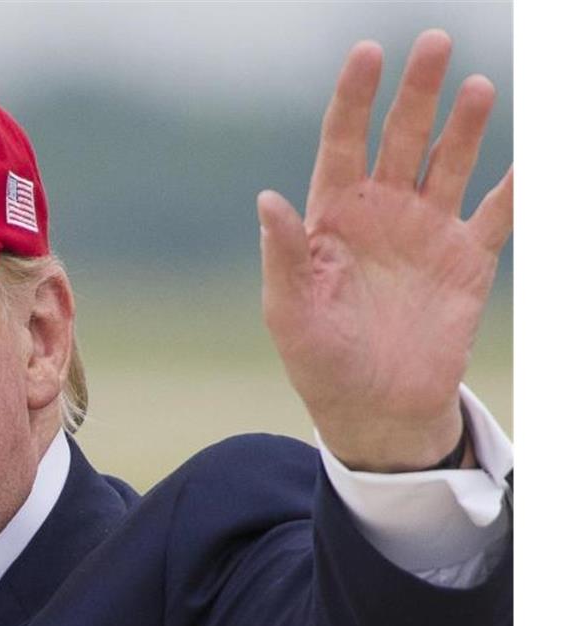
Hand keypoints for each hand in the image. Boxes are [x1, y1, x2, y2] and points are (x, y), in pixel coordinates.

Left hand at [257, 29, 511, 472]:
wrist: (375, 408)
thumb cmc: (319, 359)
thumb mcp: (289, 311)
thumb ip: (281, 255)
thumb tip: (266, 198)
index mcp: (332, 217)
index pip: (342, 142)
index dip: (353, 98)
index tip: (368, 53)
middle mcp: (381, 213)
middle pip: (402, 138)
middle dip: (417, 93)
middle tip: (436, 43)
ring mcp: (426, 233)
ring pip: (449, 163)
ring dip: (464, 126)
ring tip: (475, 87)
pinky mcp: (466, 261)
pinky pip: (498, 214)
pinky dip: (517, 187)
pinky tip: (532, 157)